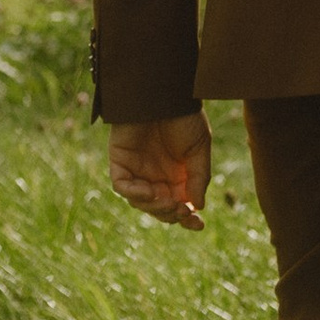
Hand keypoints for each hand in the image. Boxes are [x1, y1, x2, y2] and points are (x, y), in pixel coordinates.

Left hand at [109, 110, 211, 227]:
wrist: (164, 94)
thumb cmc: (184, 117)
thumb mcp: (200, 149)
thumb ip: (198, 177)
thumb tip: (199, 207)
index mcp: (176, 174)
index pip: (179, 204)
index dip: (188, 218)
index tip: (199, 225)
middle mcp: (155, 176)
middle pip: (159, 208)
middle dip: (172, 214)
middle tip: (184, 211)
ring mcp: (137, 170)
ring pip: (140, 202)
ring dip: (156, 206)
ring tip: (172, 202)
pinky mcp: (120, 162)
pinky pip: (123, 187)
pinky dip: (135, 194)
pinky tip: (151, 192)